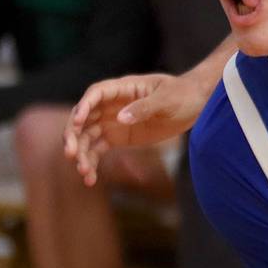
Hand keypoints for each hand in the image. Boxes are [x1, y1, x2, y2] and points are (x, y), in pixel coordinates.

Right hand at [64, 72, 207, 185]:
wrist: (196, 104)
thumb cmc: (183, 94)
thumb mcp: (167, 100)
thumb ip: (144, 108)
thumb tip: (120, 119)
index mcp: (123, 88)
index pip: (96, 93)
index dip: (84, 106)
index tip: (78, 122)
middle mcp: (112, 104)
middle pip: (84, 117)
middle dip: (74, 135)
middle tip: (71, 154)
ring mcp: (113, 121)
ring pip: (87, 137)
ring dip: (81, 154)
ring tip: (84, 173)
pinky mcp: (118, 137)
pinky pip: (98, 149)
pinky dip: (92, 162)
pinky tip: (90, 179)